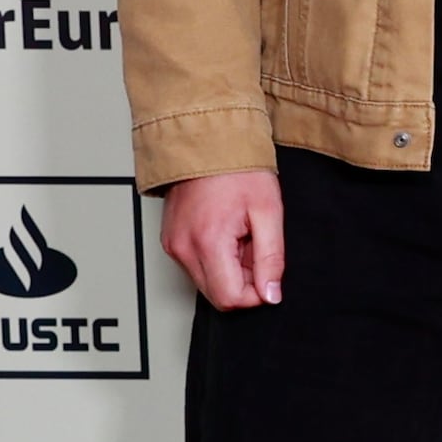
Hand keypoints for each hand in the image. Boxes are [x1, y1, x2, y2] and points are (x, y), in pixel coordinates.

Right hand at [161, 171, 284, 309]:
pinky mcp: (170, 241)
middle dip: (243, 280)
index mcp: (208, 242)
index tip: (267, 269)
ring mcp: (173, 245)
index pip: (230, 299)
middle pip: (217, 295)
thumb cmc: (238, 170)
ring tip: (240, 234)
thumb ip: (271, 258)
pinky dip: (215, 258)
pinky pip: (196, 266)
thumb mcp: (268, 212)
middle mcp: (183, 248)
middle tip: (253, 245)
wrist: (208, 142)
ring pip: (207, 282)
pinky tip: (226, 232)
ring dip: (229, 269)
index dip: (256, 293)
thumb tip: (271, 294)